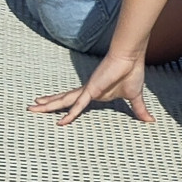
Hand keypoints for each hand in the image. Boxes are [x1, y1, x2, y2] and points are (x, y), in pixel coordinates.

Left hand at [29, 46, 151, 125]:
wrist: (131, 58)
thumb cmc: (131, 74)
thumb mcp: (134, 98)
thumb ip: (139, 110)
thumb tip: (150, 120)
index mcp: (94, 93)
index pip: (74, 101)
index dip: (63, 104)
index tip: (52, 108)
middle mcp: (86, 91)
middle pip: (62, 99)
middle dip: (47, 104)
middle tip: (31, 108)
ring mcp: (87, 91)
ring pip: (63, 101)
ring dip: (48, 105)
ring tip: (31, 109)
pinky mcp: (91, 90)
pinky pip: (79, 105)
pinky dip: (71, 114)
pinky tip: (61, 122)